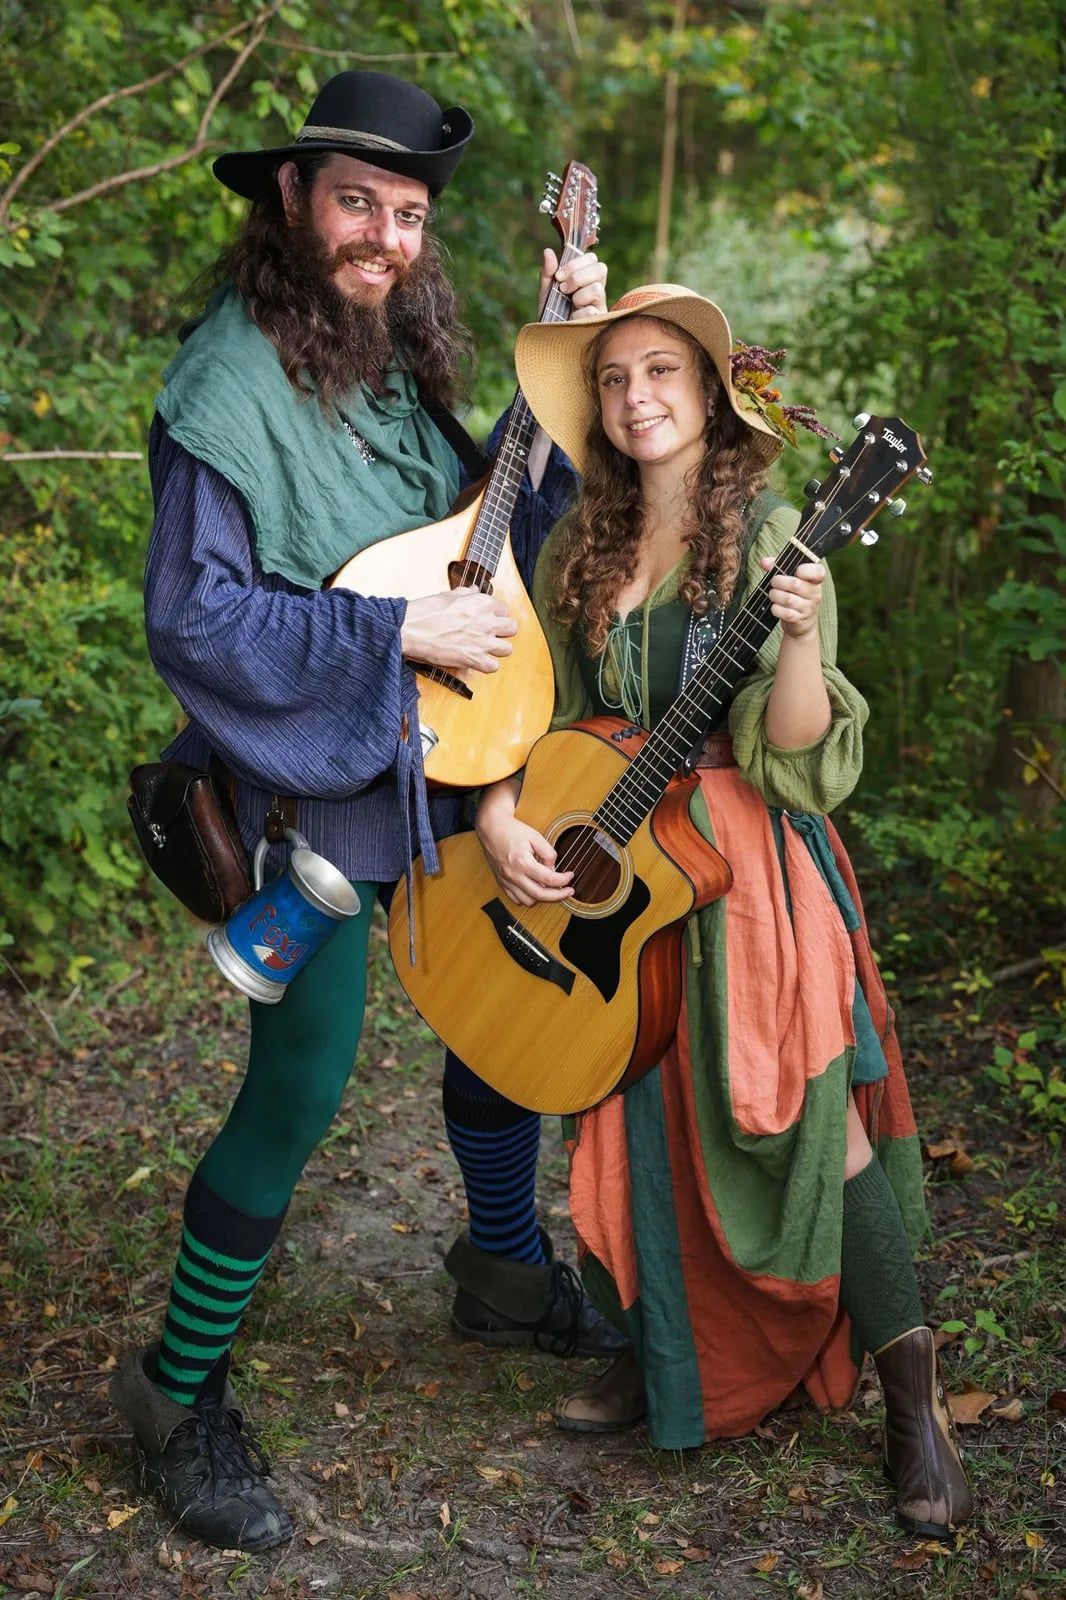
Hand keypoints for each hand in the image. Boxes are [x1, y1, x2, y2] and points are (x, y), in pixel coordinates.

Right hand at [400, 587, 516, 672]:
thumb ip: (466, 594)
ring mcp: (482, 642)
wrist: (411, 628)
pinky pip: (494, 667)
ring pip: (507, 649)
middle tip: (490, 635)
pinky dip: (487, 666)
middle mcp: (486, 621)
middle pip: (512, 629)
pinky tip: (478, 661)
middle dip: (503, 632)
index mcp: (482, 603)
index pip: (504, 609)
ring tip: (485, 649)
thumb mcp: (448, 595)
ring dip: (497, 650)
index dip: (496, 615)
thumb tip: (474, 590)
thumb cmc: (426, 611)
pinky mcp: (474, 659)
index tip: (488, 619)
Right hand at [476, 803, 573, 906]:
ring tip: (550, 888)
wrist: (491, 828)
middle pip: (539, 895)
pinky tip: (535, 889)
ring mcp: (506, 880)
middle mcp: (513, 874)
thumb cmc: (512, 830)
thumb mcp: (535, 836)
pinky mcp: (501, 882)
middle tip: (568, 891)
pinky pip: (515, 898)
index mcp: (522, 862)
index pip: (548, 879)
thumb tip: (553, 869)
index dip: (563, 880)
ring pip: (527, 900)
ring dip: (542, 897)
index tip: (570, 876)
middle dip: (558, 896)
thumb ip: (548, 853)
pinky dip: (527, 897)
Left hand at [538, 248, 607, 321]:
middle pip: (601, 268)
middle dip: (578, 276)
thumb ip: (548, 273)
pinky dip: (578, 315)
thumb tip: (548, 252)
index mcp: (586, 280)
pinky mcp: (600, 323)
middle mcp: (596, 292)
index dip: (576, 263)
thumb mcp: (546, 294)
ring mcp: (600, 307)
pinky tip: (573, 321)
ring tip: (570, 307)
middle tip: (563, 289)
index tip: (558, 276)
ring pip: (596, 289)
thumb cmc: (551, 317)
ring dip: (578, 297)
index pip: (592, 260)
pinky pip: (592, 311)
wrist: (549, 342)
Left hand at [761, 556, 825, 639]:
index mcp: (815, 580)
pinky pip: (786, 613)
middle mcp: (815, 593)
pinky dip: (776, 608)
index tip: (797, 570)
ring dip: (775, 595)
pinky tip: (775, 606)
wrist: (802, 623)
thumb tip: (764, 562)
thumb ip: (777, 566)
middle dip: (778, 581)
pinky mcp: (800, 619)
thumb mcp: (789, 578)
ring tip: (773, 594)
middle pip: (795, 584)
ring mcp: (808, 607)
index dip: (807, 570)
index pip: (818, 572)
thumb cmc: (794, 594)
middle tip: (774, 582)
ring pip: (788, 599)